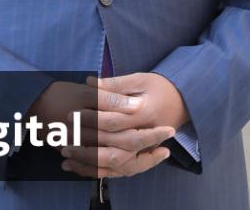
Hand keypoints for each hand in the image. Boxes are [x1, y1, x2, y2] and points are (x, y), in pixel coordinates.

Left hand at [59, 73, 188, 177]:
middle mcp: (147, 134)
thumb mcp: (140, 79)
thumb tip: (90, 83)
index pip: (114, 121)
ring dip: (90, 162)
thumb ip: (116, 85)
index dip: (91, 118)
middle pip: (114, 147)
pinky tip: (78, 167)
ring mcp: (146, 148)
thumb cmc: (160, 87)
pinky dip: (99, 171)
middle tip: (64, 138)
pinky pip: (121, 170)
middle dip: (87, 145)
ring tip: (66, 155)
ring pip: (116, 163)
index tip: (70, 114)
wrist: (184, 100)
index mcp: (146, 113)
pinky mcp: (142, 155)